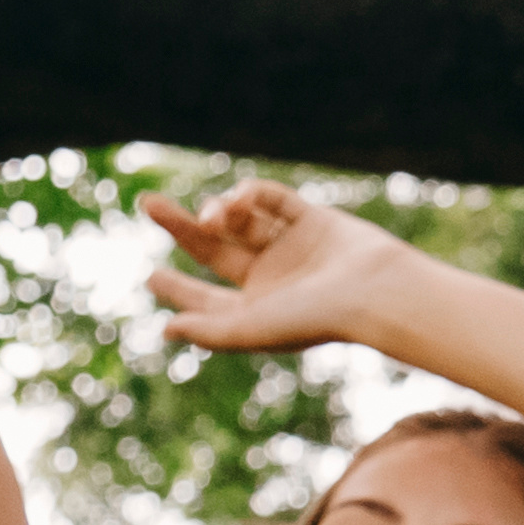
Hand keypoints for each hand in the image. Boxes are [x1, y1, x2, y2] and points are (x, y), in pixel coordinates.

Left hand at [143, 181, 420, 356]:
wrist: (375, 291)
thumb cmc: (315, 318)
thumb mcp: (252, 328)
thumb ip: (209, 331)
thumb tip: (167, 329)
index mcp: (258, 308)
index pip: (210, 298)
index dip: (180, 290)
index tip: (152, 278)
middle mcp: (272, 277)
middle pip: (215, 249)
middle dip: (182, 227)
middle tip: (148, 204)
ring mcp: (291, 246)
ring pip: (241, 220)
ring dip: (220, 210)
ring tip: (215, 214)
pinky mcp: (312, 219)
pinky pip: (274, 199)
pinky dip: (253, 194)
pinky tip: (240, 199)